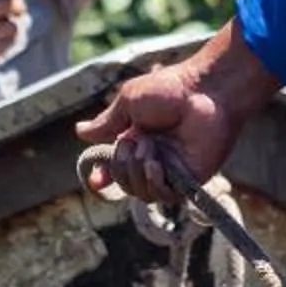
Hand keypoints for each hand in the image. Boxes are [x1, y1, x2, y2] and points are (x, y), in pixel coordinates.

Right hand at [75, 21, 282, 206]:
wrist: (206, 91)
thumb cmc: (170, 89)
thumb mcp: (129, 102)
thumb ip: (106, 123)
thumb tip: (79, 132)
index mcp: (136, 138)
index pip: (114, 167)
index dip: (103, 176)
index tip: (96, 180)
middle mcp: (153, 156)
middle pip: (124, 182)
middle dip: (121, 165)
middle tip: (136, 141)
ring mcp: (172, 169)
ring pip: (141, 193)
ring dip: (136, 172)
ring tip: (148, 149)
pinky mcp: (190, 179)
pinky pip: (164, 196)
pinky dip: (154, 183)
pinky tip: (156, 166)